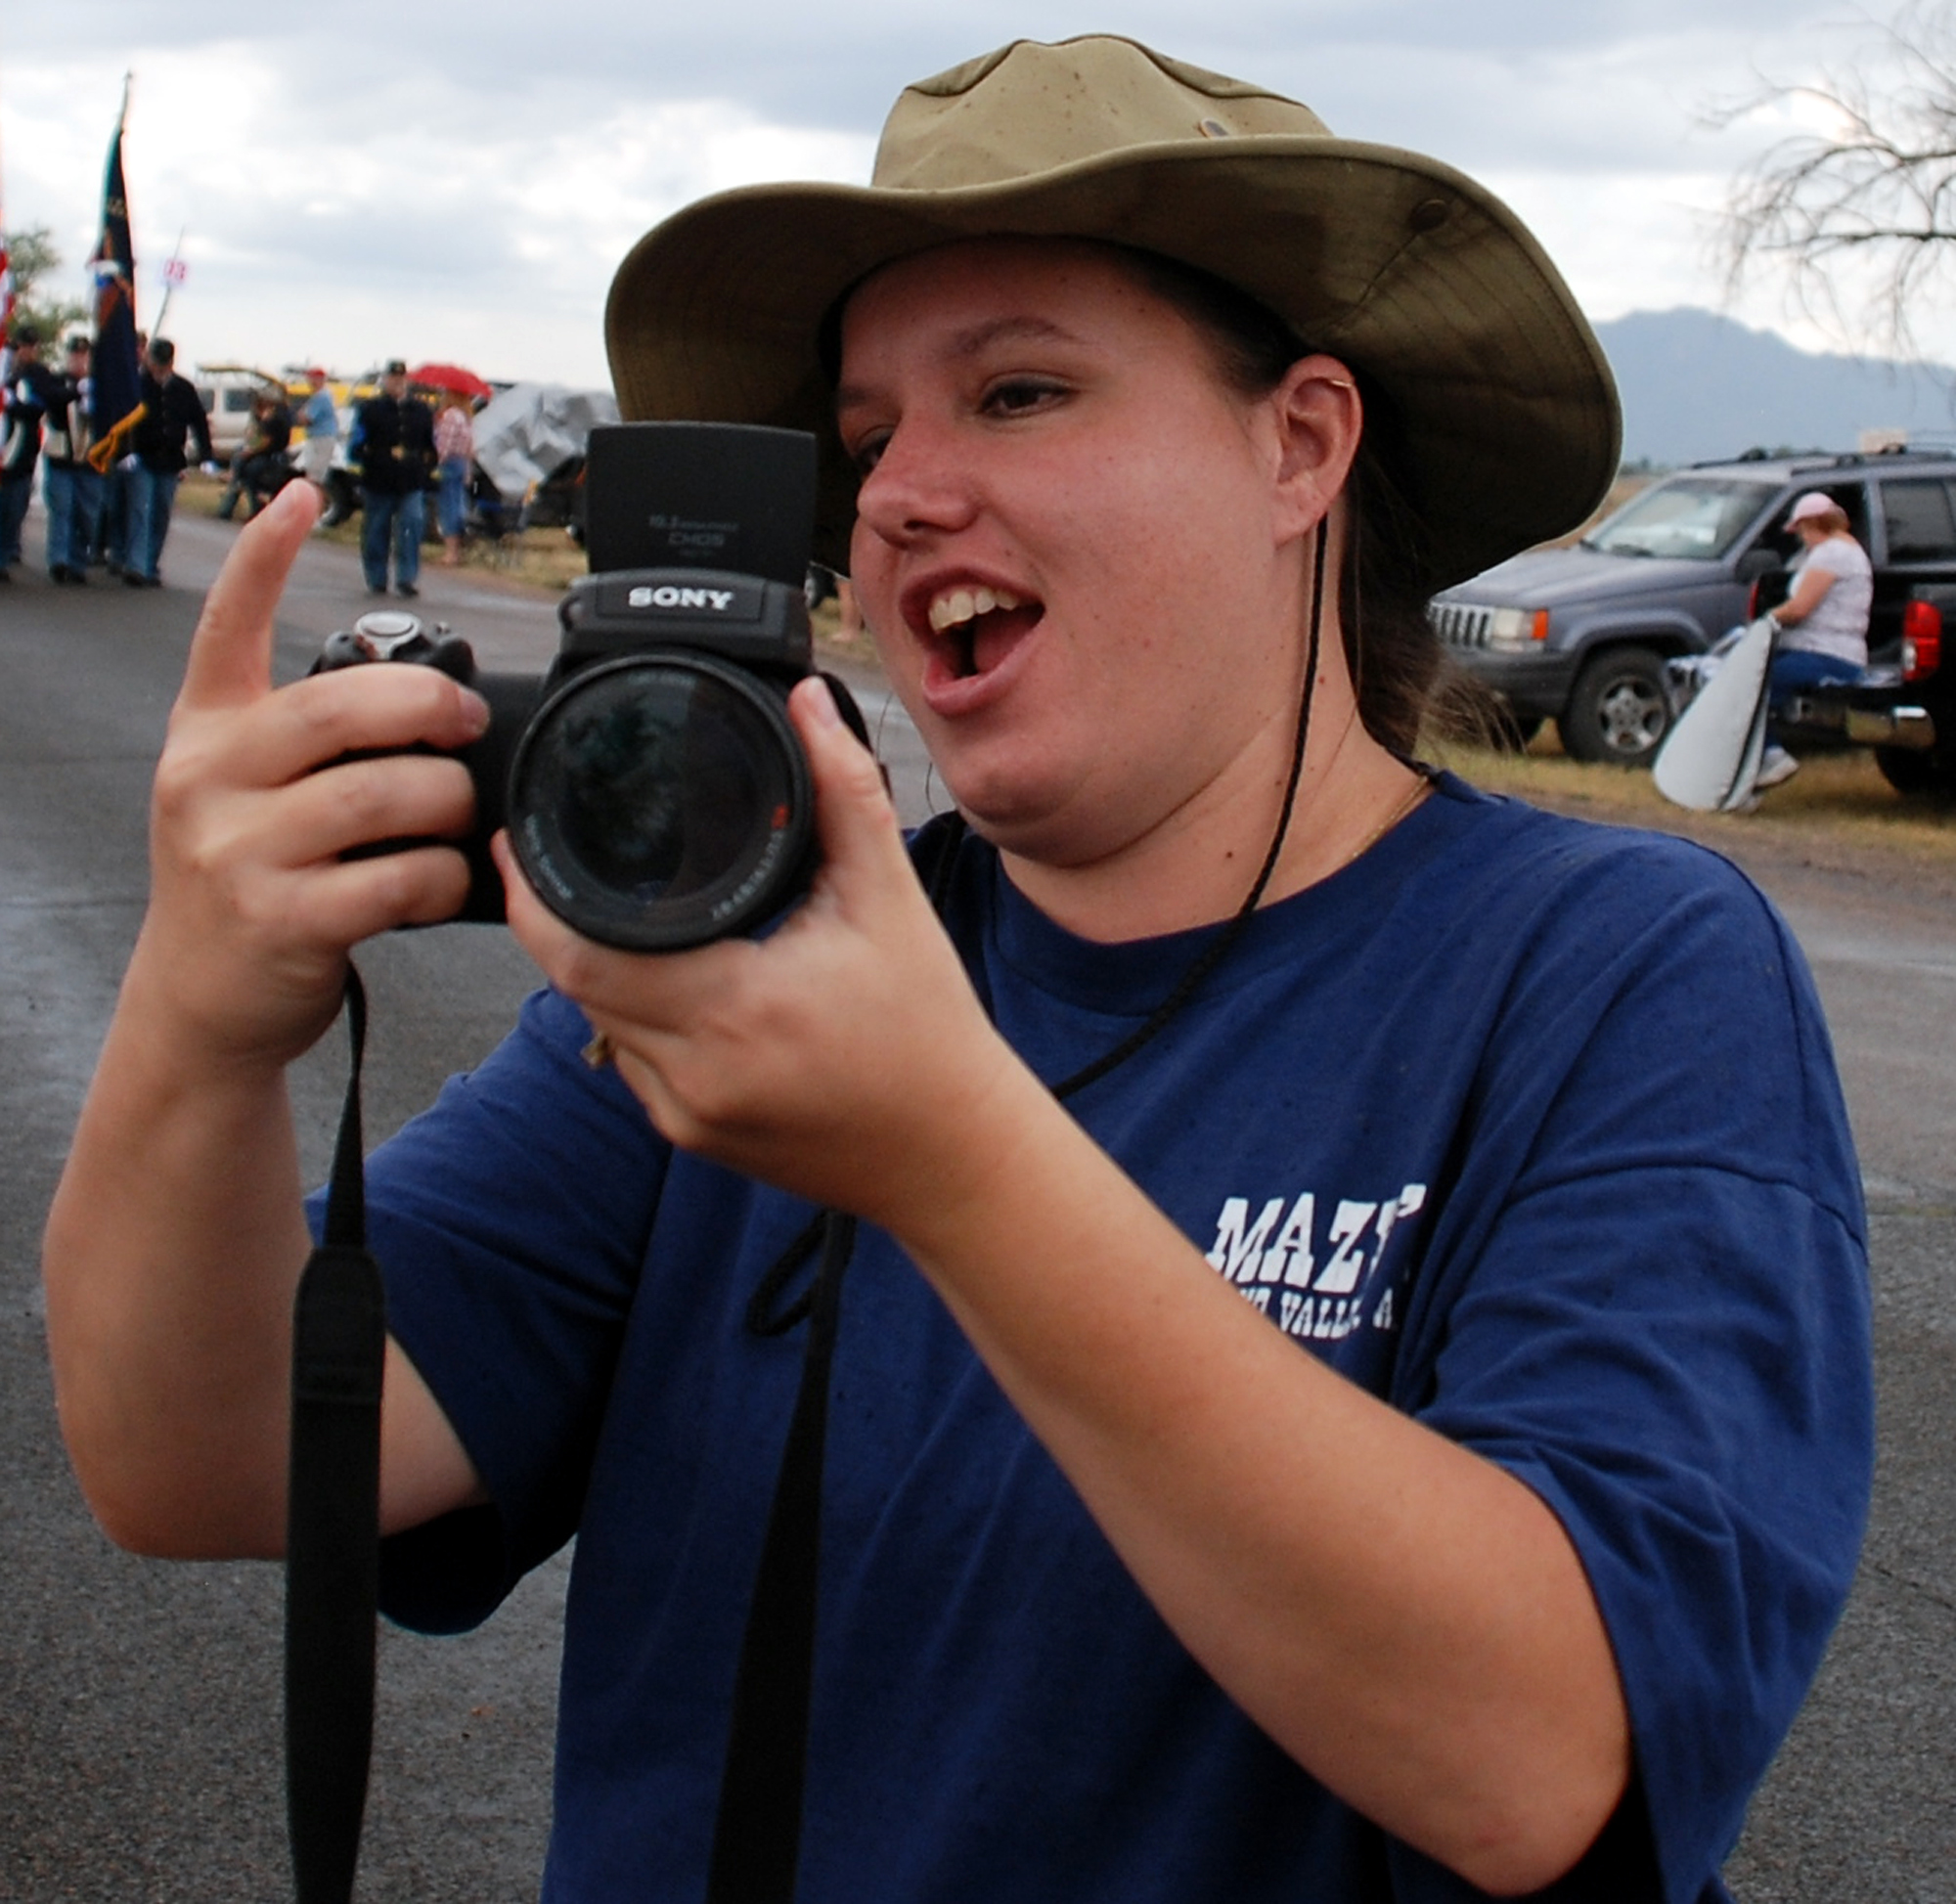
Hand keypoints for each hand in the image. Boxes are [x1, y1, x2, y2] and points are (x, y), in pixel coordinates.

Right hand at [132, 478, 490, 1071]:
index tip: (300, 495)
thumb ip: (308, 744)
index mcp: (206, 731)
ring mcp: (237, 851)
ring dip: (445, 803)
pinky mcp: (279, 919)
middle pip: (338, 708)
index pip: (226, 626)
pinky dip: (440, 878)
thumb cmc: (250, 882)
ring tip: (456, 817)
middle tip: (465, 724)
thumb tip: (428, 705)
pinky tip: (444, 882)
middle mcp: (208, 779)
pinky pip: (394, 880)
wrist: (200, 1000)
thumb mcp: (245, 794)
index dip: (264, 557)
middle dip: (426, 707)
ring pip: (380, 794)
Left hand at [497, 677, 1025, 1227]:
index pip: (582, 951)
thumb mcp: (890, 902)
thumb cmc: (929, 1032)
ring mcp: (685, 1114)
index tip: (518, 842)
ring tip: (611, 911)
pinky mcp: (692, 1136)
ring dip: (594, 968)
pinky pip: (633, 1061)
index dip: (533, 896)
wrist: (952, 1155)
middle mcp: (694, 1072)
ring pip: (599, 1024)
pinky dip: (636, 1015)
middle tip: (546, 863)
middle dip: (552, 921)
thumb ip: (841, 793)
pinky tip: (671, 982)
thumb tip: (803, 706)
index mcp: (734, 1007)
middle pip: (574, 983)